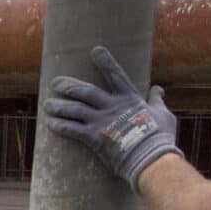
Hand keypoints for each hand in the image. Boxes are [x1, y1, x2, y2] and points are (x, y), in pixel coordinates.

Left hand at [41, 45, 180, 188]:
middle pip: (85, 91)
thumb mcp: (163, 114)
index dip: (105, 62)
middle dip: (68, 86)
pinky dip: (60, 125)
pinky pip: (72, 129)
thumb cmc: (159, 137)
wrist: (151, 158)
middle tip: (55, 83)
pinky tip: (50, 123)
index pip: (115, 75)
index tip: (95, 51)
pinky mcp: (94, 138)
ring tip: (46, 104)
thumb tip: (158, 89)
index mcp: (129, 98)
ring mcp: (101, 122)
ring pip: (74, 109)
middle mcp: (112, 107)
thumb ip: (157, 100)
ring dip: (59, 106)